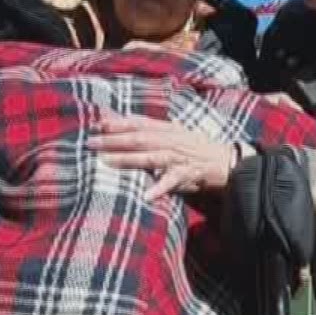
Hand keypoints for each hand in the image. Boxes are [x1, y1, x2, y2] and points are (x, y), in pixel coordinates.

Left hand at [89, 113, 239, 200]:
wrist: (225, 161)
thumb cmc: (194, 146)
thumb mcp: (173, 131)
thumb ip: (148, 126)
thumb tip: (120, 118)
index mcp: (167, 129)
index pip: (138, 123)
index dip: (117, 122)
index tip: (96, 124)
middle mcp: (170, 140)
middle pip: (138, 139)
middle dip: (113, 140)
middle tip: (91, 143)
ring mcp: (178, 157)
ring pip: (149, 157)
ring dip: (127, 159)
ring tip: (106, 162)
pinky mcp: (186, 175)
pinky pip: (170, 182)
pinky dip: (159, 188)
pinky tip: (146, 196)